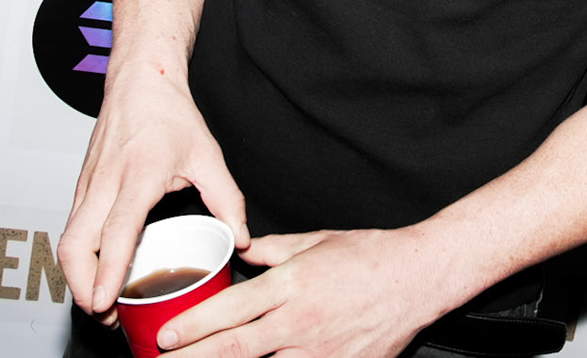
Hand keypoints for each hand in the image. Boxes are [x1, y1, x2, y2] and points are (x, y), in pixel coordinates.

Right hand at [58, 68, 251, 316]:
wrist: (139, 80)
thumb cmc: (170, 114)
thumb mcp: (208, 155)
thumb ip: (227, 199)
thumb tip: (242, 239)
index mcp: (138, 175)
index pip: (116, 231)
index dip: (108, 271)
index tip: (104, 302)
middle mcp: (106, 182)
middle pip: (75, 245)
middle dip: (81, 288)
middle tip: (104, 314)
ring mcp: (88, 185)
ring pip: (67, 240)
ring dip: (76, 277)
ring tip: (102, 303)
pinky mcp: (81, 187)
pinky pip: (71, 229)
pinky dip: (78, 258)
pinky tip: (96, 273)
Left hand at [155, 227, 442, 357]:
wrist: (420, 278)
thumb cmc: (371, 255)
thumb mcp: (317, 240)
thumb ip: (274, 249)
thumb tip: (241, 248)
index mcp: (293, 283)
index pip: (232, 309)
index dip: (194, 326)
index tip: (166, 336)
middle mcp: (301, 320)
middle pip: (236, 348)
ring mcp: (320, 350)